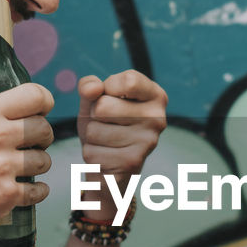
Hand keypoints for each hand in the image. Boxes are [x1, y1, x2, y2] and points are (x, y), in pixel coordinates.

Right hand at [0, 80, 53, 246]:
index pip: (34, 95)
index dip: (43, 102)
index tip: (41, 110)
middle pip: (44, 128)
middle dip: (41, 136)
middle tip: (29, 144)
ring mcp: (2, 168)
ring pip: (45, 160)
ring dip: (37, 166)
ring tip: (20, 169)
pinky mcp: (7, 196)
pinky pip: (39, 189)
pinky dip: (35, 192)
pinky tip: (21, 190)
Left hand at [76, 71, 166, 221]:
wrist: (110, 164)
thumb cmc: (104, 124)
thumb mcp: (95, 99)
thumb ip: (89, 86)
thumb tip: (93, 89)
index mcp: (155, 96)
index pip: (129, 81)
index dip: (108, 87)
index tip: (112, 96)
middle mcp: (157, 118)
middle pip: (103, 106)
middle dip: (94, 115)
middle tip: (106, 123)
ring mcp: (147, 142)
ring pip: (94, 130)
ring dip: (91, 136)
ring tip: (106, 140)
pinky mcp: (131, 163)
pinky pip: (92, 151)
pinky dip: (91, 154)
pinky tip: (106, 156)